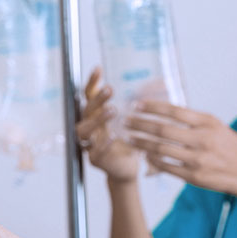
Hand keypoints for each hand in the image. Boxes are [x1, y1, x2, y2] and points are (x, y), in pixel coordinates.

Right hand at [76, 67, 139, 182]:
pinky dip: (103, 144)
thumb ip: (134, 105)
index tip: (99, 68)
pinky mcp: (96, 160)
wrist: (127, 169)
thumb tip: (153, 83)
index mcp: (96, 116)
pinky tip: (113, 136)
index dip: (91, 82)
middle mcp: (90, 128)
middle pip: (85, 110)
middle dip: (97, 99)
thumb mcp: (131, 121)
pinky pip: (95, 151)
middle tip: (110, 90)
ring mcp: (89, 144)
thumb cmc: (128, 142)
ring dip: (97, 119)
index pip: (88, 96)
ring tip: (113, 110)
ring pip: (84, 130)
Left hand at [126, 101, 236, 197]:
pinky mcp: (194, 176)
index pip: (173, 111)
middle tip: (125, 121)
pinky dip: (153, 161)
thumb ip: (193, 120)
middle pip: (162, 130)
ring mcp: (197, 159)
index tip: (136, 105)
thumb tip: (166, 110)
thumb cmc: (230, 146)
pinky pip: (167, 167)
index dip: (152, 107)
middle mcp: (202, 140)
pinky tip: (145, 156)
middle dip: (140, 125)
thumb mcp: (216, 126)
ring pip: (161, 150)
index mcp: (207, 123)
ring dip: (141, 143)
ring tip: (129, 138)